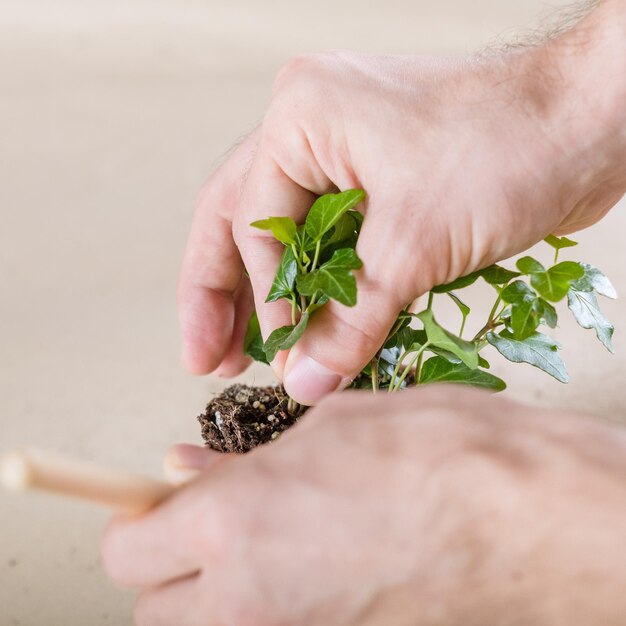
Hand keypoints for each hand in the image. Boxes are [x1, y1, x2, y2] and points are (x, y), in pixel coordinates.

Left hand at [102, 388, 625, 624]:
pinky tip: (305, 549)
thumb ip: (243, 456)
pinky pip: (266, 625)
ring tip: (256, 532)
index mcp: (234, 525)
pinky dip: (262, 595)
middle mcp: (250, 598)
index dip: (133, 518)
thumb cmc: (433, 454)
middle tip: (198, 517)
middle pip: (153, 608)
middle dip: (162, 562)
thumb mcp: (324, 425)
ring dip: (208, 587)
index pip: (128, 548)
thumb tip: (190, 470)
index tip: (149, 498)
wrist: (520, 515)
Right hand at [178, 3, 625, 404]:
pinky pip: (331, 240)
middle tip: (202, 358)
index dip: (268, 302)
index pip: (256, 226)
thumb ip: (353, 319)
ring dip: (268, 295)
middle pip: (242, 222)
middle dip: (223, 295)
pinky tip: (308, 328)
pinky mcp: (378, 179)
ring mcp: (343, 151)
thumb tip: (307, 380)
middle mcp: (310, 127)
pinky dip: (320, 286)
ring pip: (285, 235)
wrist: (589, 122)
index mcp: (301, 117)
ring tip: (240, 354)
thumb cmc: (509, 145)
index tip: (280, 357)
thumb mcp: (416, 241)